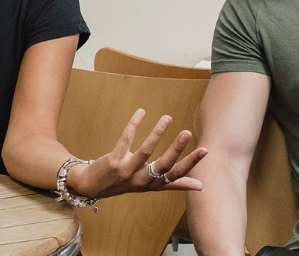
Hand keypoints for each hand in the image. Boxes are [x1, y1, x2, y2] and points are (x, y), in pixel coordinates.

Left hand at [69, 109, 208, 197]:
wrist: (93, 185)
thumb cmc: (126, 182)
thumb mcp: (151, 186)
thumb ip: (175, 184)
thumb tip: (201, 186)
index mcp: (154, 184)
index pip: (176, 175)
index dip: (191, 163)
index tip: (205, 150)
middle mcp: (142, 180)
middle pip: (163, 166)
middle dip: (176, 149)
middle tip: (188, 133)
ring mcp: (127, 171)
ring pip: (145, 151)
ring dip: (157, 134)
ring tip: (168, 118)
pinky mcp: (114, 161)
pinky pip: (125, 140)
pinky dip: (133, 125)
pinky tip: (141, 112)